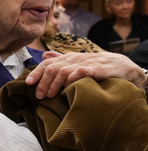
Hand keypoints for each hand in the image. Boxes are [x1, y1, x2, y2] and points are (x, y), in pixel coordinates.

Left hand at [25, 51, 146, 98]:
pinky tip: (67, 86)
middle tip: (39, 96)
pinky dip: (73, 77)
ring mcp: (85, 63)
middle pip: (53, 69)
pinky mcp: (97, 69)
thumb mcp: (77, 62)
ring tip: (50, 95)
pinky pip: (82, 71)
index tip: (28, 83)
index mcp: (67, 58)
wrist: (122, 66)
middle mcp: (74, 59)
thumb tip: (44, 55)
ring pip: (64, 71)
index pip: (47, 63)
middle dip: (43, 82)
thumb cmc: (96, 66)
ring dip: (54, 84)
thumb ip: (61, 60)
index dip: (36, 72)